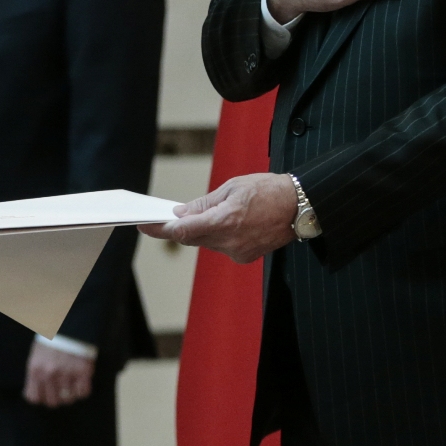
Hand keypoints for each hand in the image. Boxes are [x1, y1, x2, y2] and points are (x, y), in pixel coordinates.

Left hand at [23, 340, 95, 407]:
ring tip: (72, 384)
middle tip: (61, 390)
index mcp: (35, 370)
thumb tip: (33, 394)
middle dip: (57, 398)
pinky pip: (83, 393)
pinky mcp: (83, 372)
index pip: (34, 398)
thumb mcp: (36, 355)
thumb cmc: (51, 340)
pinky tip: (81, 382)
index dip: (41, 398)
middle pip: (52, 402)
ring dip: (70, 394)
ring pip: (68, 399)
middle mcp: (50, 375)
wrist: (70, 324)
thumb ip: (35, 375)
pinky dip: (83, 390)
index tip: (46, 394)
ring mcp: (67, 374)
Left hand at [138, 173, 299, 263]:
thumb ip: (204, 204)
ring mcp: (238, 252)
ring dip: (202, 230)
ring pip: (207, 242)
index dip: (160, 229)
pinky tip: (228, 222)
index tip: (145, 224)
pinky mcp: (245, 257)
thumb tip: (181, 214)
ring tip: (211, 212)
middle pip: (192, 238)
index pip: (182, 231)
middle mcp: (229, 242)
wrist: (300, 206)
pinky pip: (222, 246)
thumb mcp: (232, 188)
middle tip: (168, 215)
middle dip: (181, 226)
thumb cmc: (268, 190)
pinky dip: (218, 235)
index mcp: (224, 221)